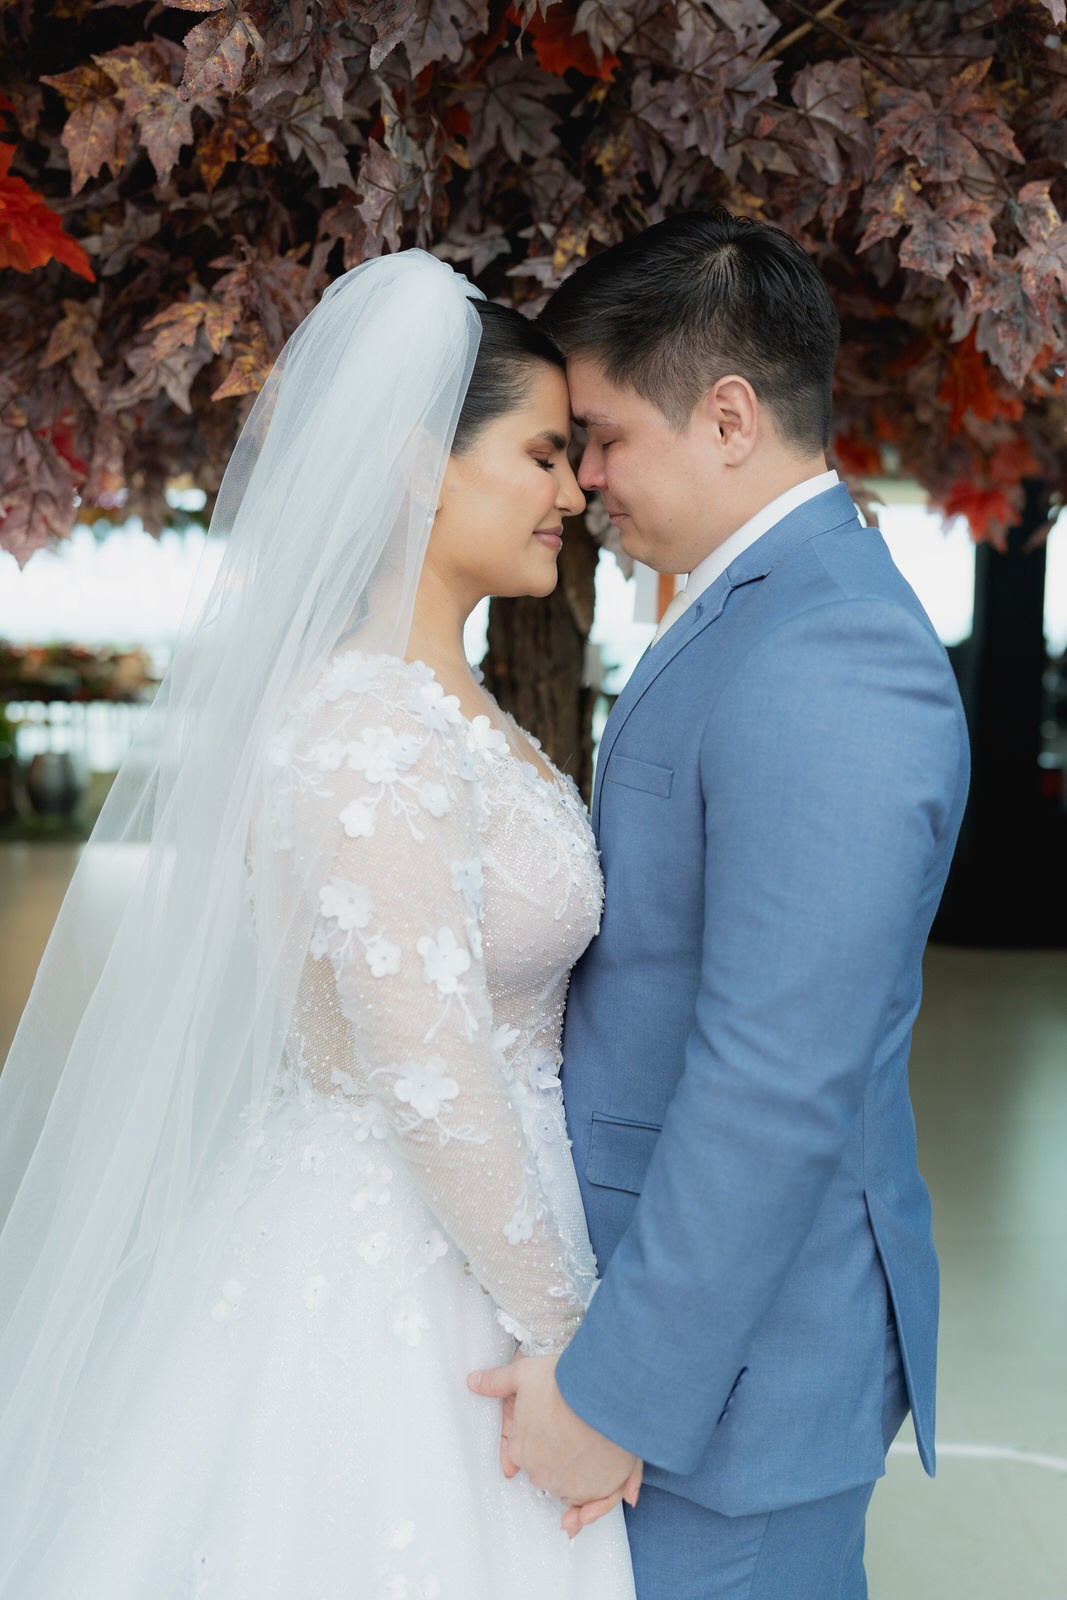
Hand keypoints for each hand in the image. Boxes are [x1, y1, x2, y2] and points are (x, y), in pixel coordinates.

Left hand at [468, 1353, 641, 1528]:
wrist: (598, 1395)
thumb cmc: (562, 1384)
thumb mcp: (523, 1374)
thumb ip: (497, 1382)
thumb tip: (474, 1382)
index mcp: (520, 1449)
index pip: (524, 1453)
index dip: (540, 1439)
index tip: (550, 1431)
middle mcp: (541, 1473)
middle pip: (548, 1471)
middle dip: (559, 1458)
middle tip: (572, 1438)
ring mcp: (568, 1485)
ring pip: (572, 1488)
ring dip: (580, 1479)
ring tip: (590, 1458)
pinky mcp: (595, 1492)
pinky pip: (594, 1505)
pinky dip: (595, 1505)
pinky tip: (594, 1504)